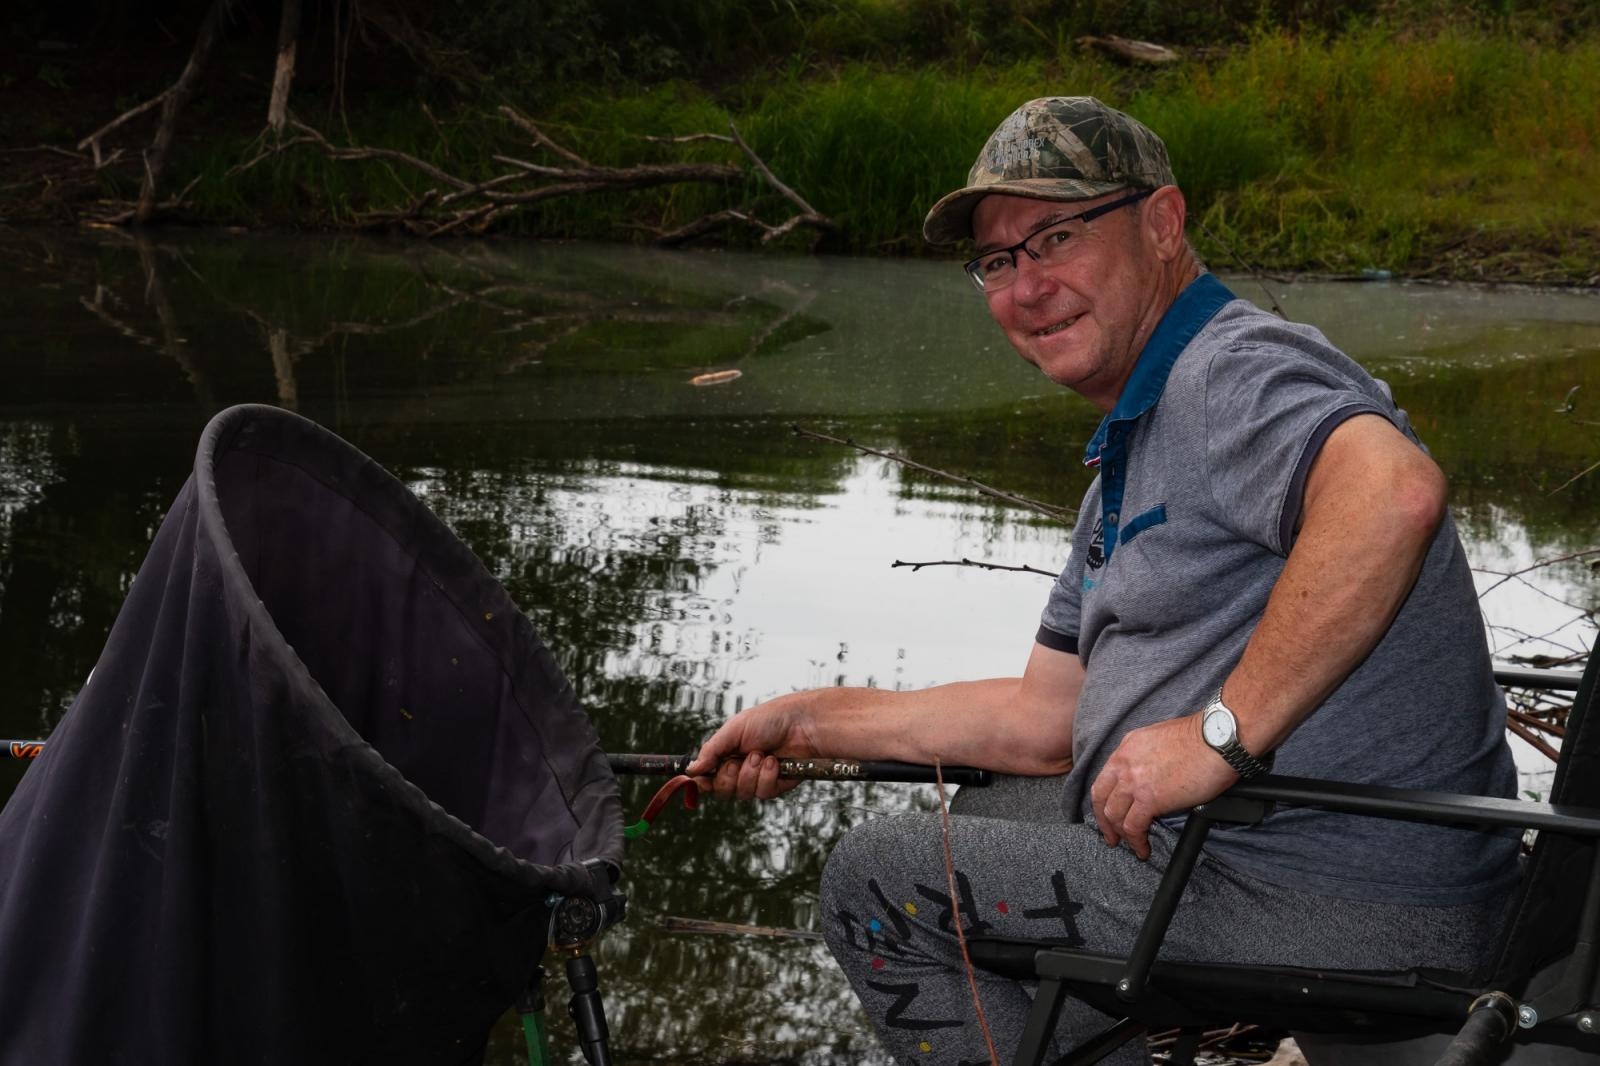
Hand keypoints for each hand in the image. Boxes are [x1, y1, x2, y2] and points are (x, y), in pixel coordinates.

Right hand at [685, 693, 819, 800]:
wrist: (803, 724)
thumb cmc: (770, 720)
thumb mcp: (734, 730)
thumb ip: (711, 750)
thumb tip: (691, 770)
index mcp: (727, 753)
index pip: (708, 777)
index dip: (703, 782)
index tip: (702, 780)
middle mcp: (740, 768)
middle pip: (721, 791)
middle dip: (728, 777)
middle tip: (738, 761)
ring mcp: (758, 778)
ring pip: (742, 794)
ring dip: (750, 774)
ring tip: (762, 755)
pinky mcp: (776, 786)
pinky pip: (763, 793)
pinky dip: (767, 777)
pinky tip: (775, 762)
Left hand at [1089, 714, 1236, 859]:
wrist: (1217, 740)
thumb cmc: (1201, 738)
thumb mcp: (1159, 738)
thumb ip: (1145, 757)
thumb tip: (1149, 776)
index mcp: (1127, 747)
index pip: (1105, 779)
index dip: (1104, 800)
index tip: (1109, 813)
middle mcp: (1124, 763)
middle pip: (1102, 799)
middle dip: (1105, 822)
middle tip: (1112, 836)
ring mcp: (1134, 782)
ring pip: (1114, 815)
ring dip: (1120, 835)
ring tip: (1133, 846)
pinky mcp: (1149, 799)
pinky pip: (1133, 826)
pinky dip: (1136, 841)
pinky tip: (1143, 848)